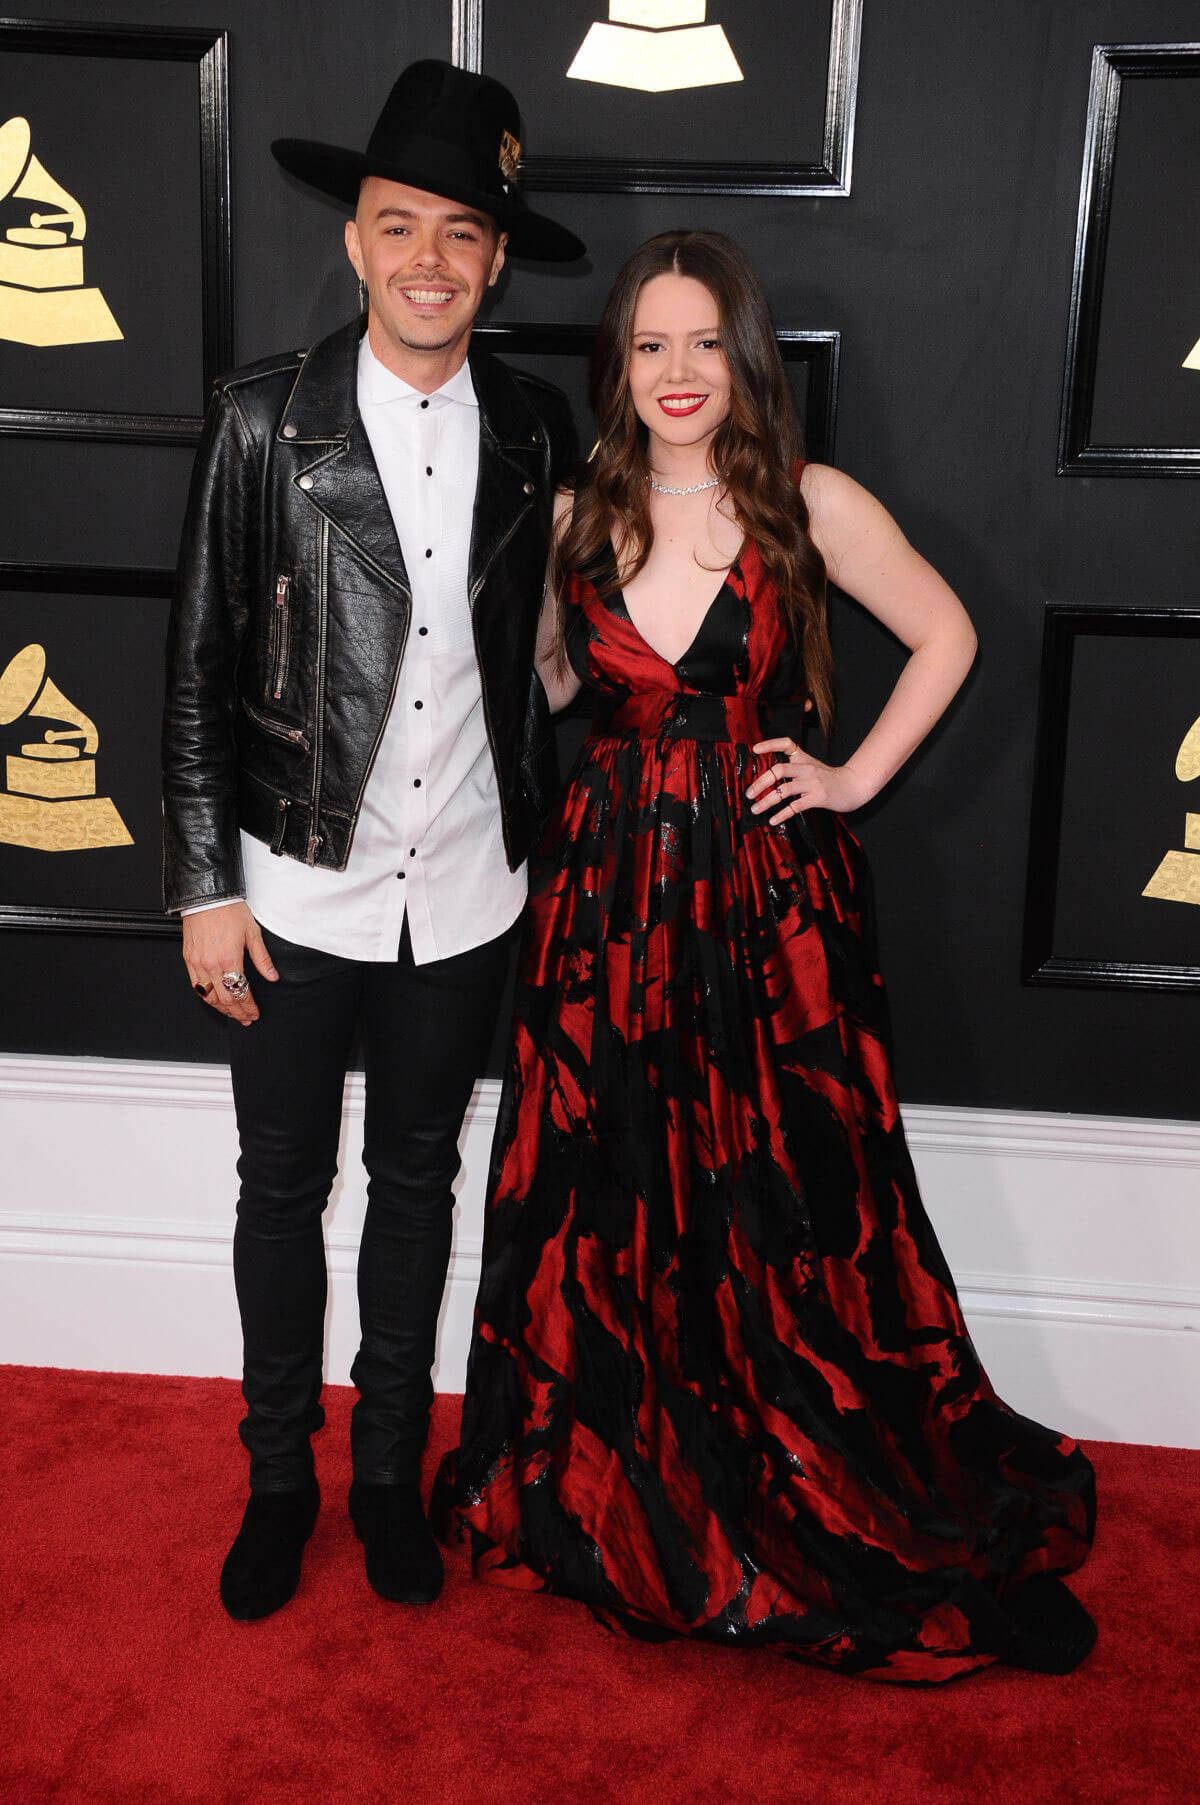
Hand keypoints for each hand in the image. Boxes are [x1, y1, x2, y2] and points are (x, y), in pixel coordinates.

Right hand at [182, 901, 278, 1026]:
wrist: (206, 896)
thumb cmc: (229, 910)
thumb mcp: (253, 933)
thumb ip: (262, 959)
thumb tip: (272, 976)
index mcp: (229, 959)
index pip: (241, 993)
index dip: (249, 1007)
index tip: (254, 1013)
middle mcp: (211, 965)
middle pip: (225, 999)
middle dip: (237, 1012)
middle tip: (246, 1018)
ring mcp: (198, 963)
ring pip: (208, 996)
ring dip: (221, 1008)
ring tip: (232, 1013)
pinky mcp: (188, 959)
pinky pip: (195, 986)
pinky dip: (205, 997)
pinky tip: (213, 1000)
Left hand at [745, 739, 875, 823]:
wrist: (853, 786)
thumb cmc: (830, 778)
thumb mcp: (813, 767)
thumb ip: (795, 767)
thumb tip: (770, 775)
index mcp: (804, 759)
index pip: (787, 744)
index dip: (770, 744)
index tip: (755, 750)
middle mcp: (807, 768)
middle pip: (779, 770)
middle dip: (760, 782)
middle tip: (749, 794)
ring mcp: (812, 783)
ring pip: (784, 790)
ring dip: (766, 801)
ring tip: (755, 809)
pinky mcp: (818, 798)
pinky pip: (795, 806)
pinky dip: (782, 814)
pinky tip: (773, 820)